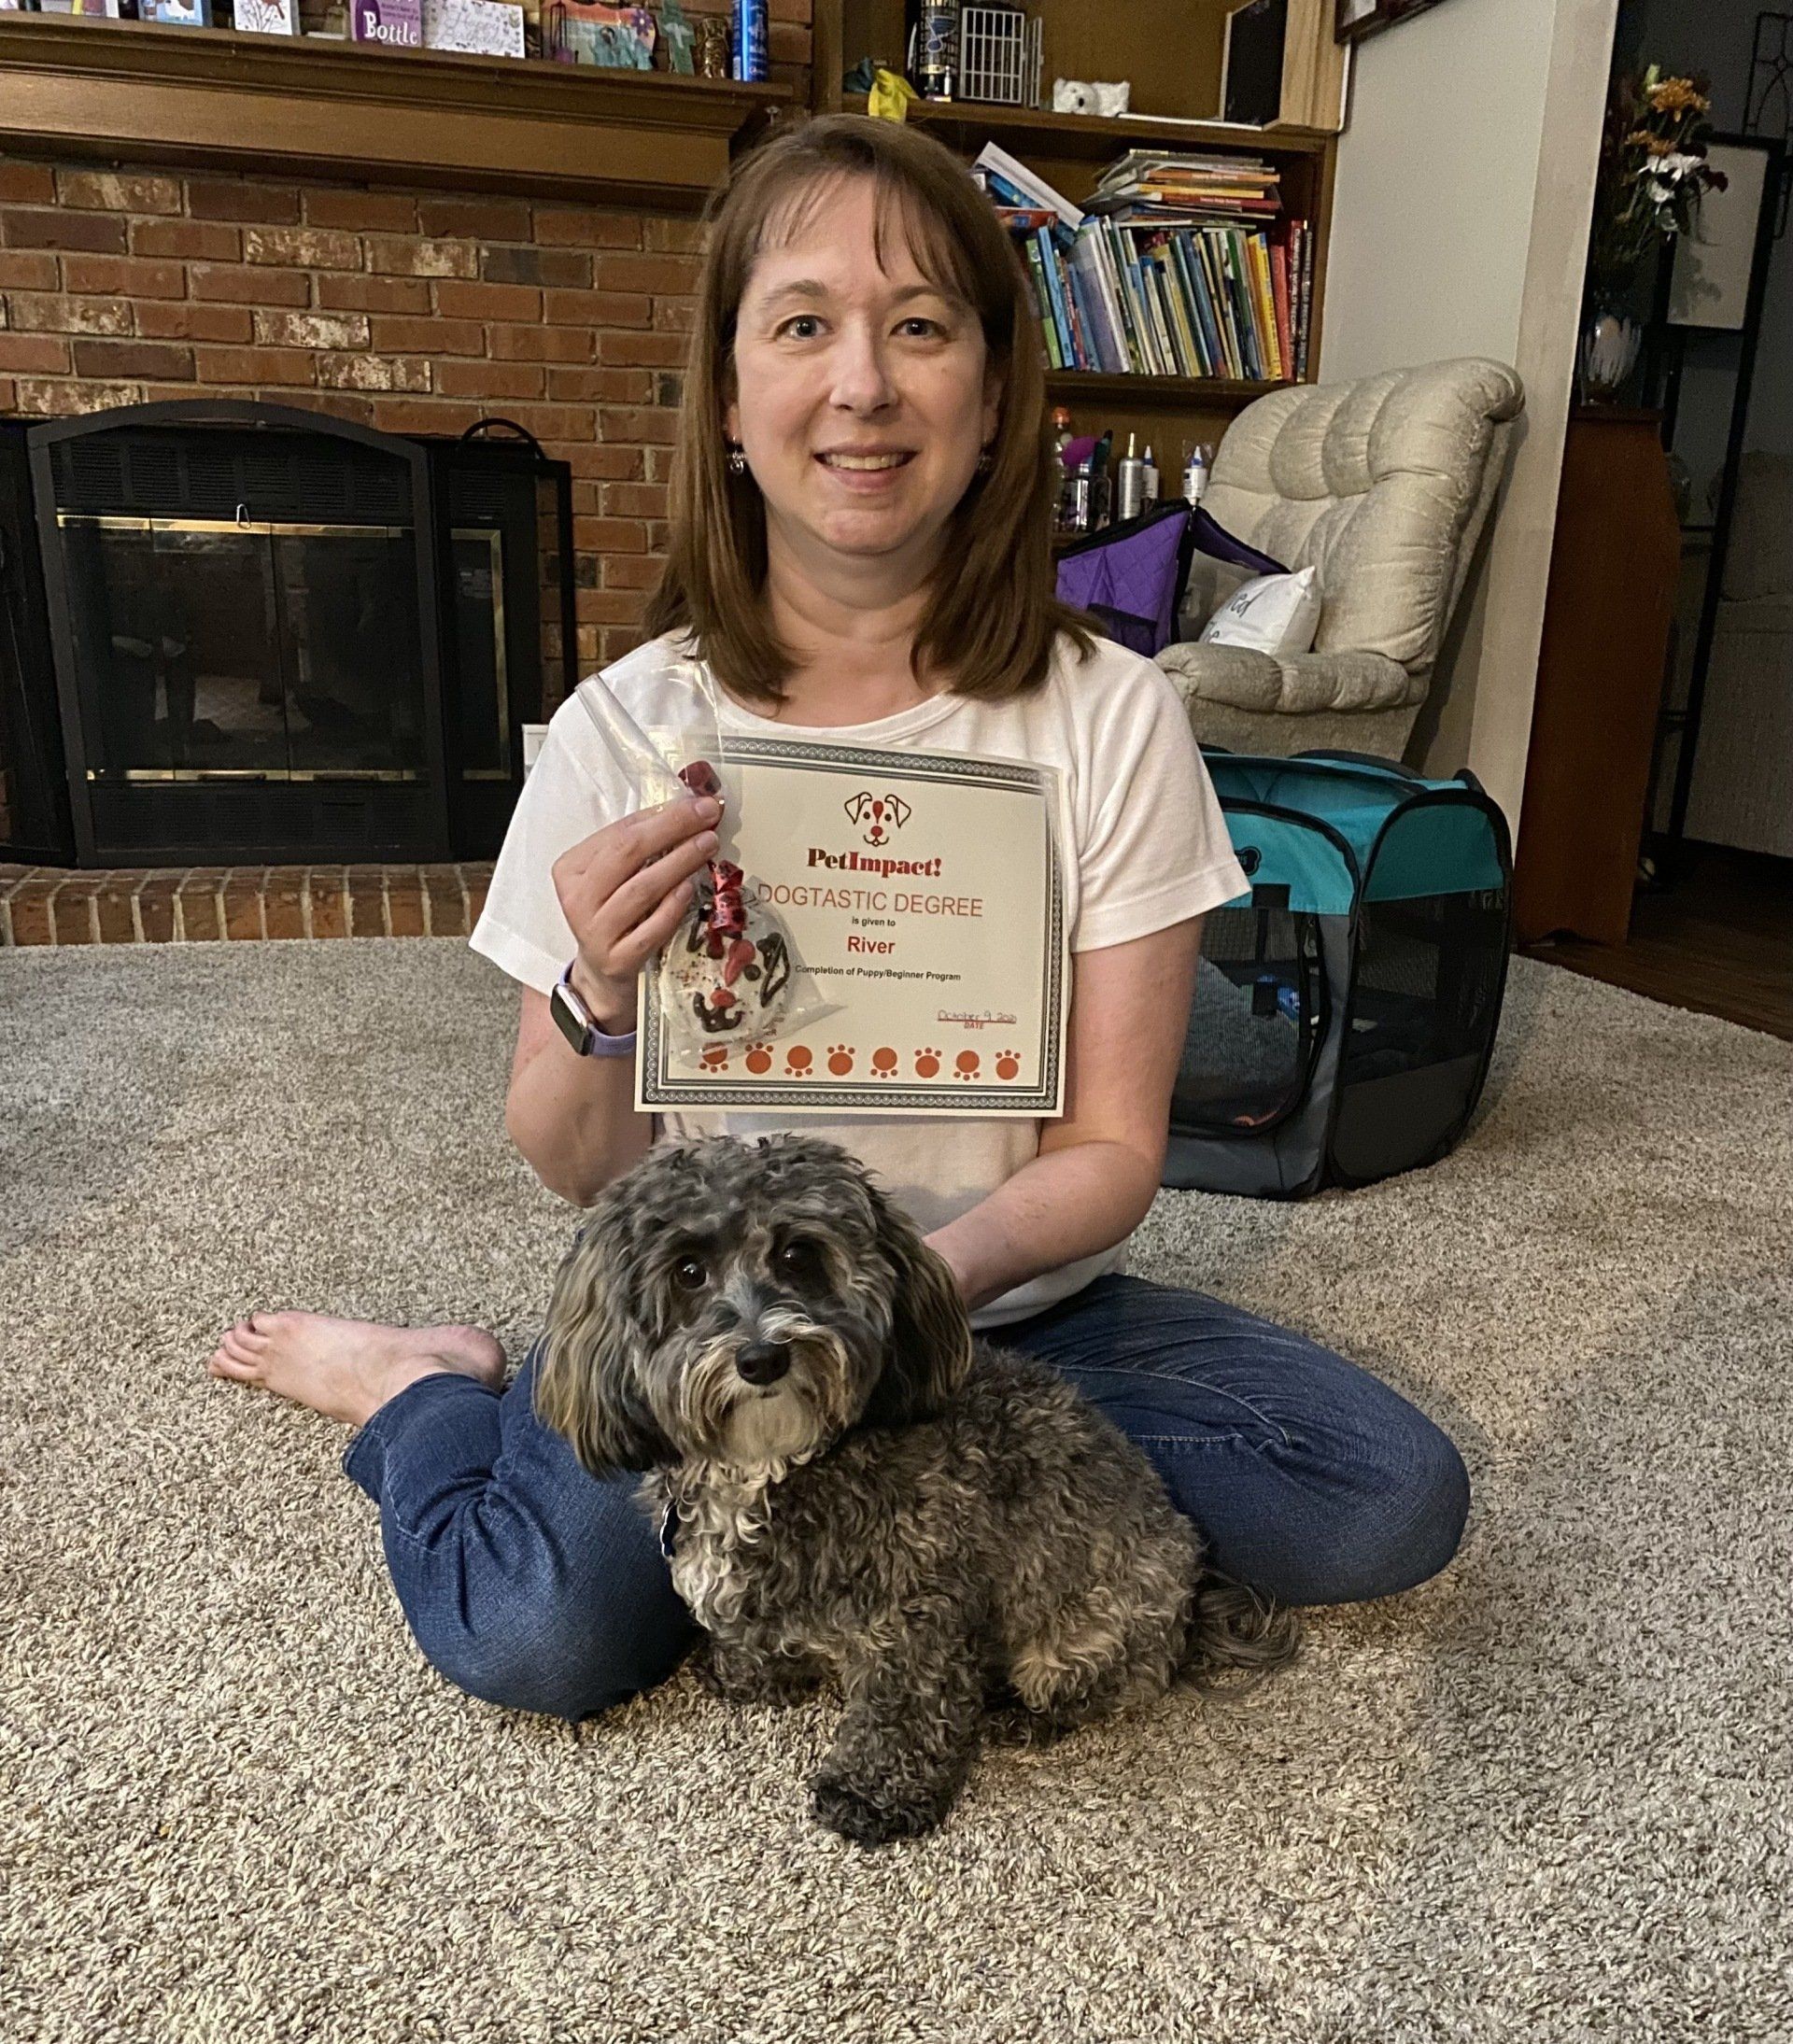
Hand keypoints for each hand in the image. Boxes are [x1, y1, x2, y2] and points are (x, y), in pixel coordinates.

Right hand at [552, 792, 720, 1034]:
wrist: (602, 970)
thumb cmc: (613, 912)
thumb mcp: (615, 876)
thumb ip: (639, 845)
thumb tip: (686, 810)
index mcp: (571, 869)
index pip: (619, 833)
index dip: (662, 815)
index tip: (697, 803)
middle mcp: (577, 899)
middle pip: (628, 854)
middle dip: (673, 829)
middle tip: (707, 817)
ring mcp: (596, 931)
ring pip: (642, 888)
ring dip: (680, 862)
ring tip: (707, 845)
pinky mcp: (618, 959)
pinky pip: (651, 928)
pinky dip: (673, 905)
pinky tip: (691, 887)